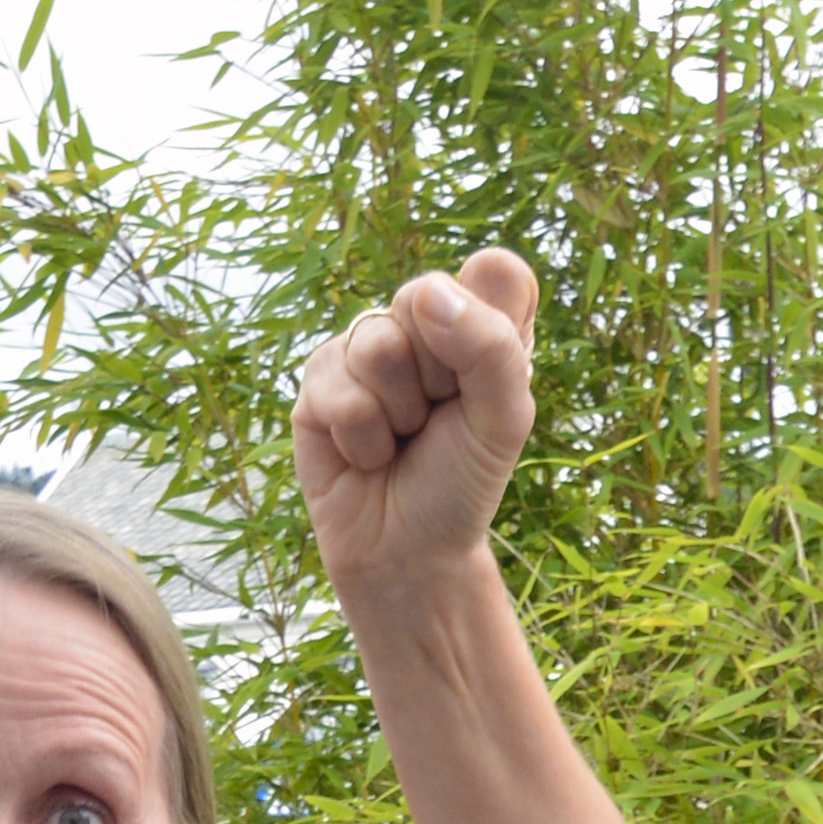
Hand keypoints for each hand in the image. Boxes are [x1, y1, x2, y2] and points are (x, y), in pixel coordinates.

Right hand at [292, 251, 539, 599]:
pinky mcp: (319, 377)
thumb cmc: (461, 484)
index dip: (488, 321)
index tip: (485, 382)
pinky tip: (365, 455)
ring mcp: (367, 346)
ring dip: (396, 413)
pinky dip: (360, 437)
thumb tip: (427, 291)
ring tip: (400, 439)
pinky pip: (337, 387)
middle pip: (424, 296)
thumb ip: (491, 348)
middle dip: (437, 375)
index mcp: (483, 323)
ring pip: (376, 345)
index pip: (496, 272)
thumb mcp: (503, 422)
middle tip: (438, 419)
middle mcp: (424, 324)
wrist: (405, 551)